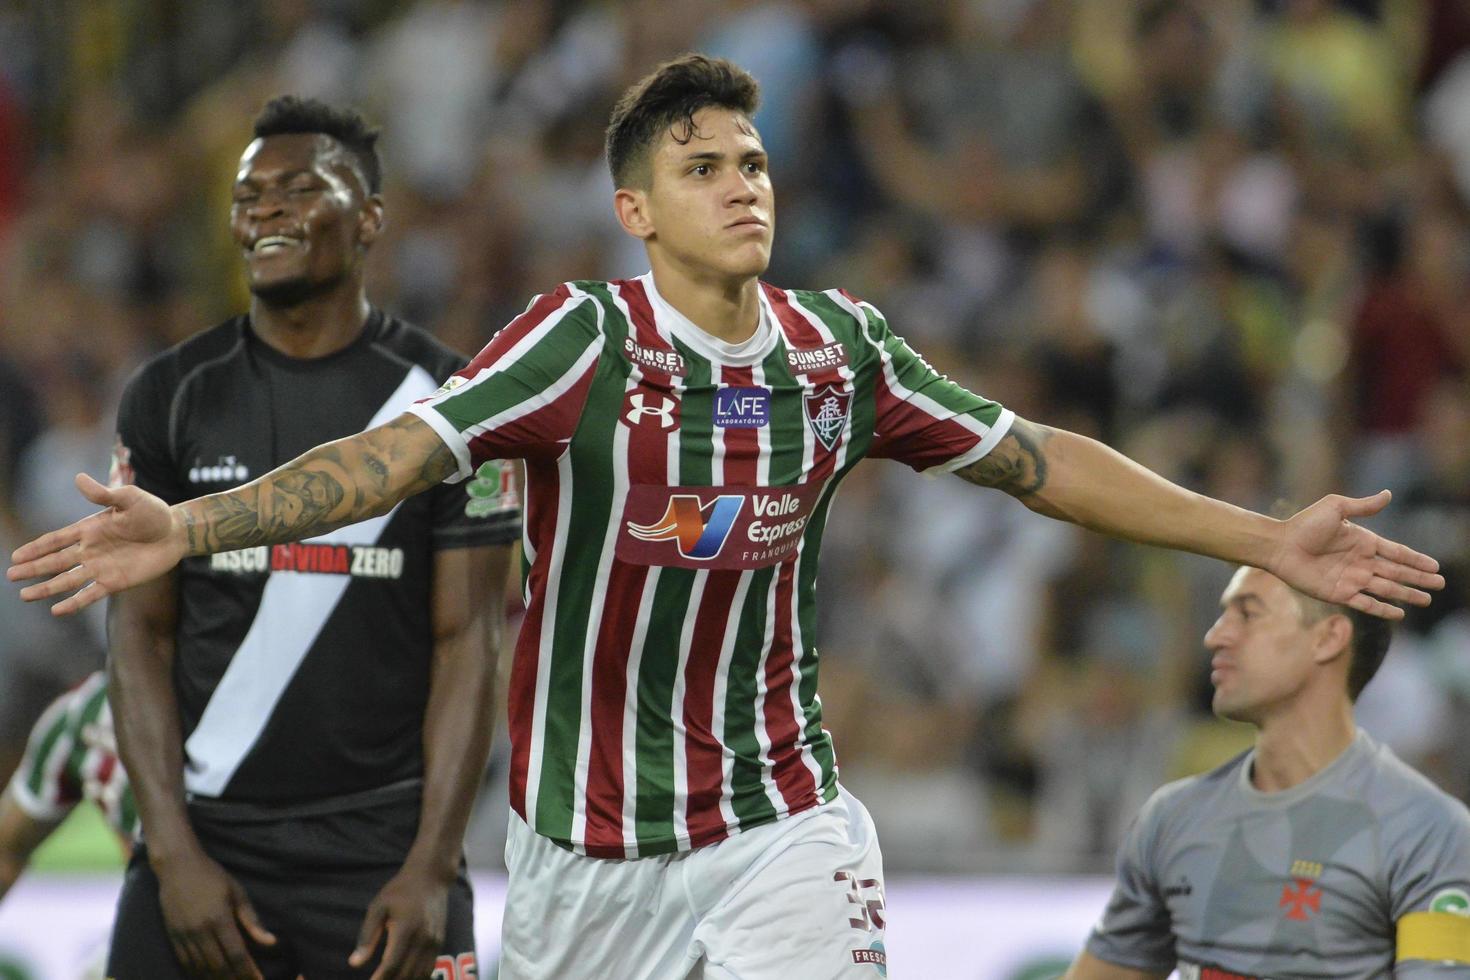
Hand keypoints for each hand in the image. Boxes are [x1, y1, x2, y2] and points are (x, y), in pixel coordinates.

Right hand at [6, 473, 185, 615]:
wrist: (176, 532)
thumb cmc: (153, 512)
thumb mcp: (128, 498)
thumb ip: (103, 493)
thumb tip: (78, 478)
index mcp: (89, 530)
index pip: (56, 540)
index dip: (36, 548)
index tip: (16, 556)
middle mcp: (91, 550)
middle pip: (56, 562)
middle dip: (33, 569)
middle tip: (11, 576)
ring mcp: (101, 567)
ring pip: (67, 580)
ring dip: (46, 588)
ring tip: (25, 596)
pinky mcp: (116, 581)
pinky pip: (91, 594)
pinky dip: (74, 602)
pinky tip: (57, 610)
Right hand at [155, 849, 275, 978]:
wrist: (177, 867)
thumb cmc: (213, 877)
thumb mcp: (237, 893)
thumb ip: (252, 920)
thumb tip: (270, 942)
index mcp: (219, 919)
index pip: (236, 953)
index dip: (248, 971)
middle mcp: (200, 931)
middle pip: (218, 966)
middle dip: (233, 978)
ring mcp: (183, 935)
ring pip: (200, 968)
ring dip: (215, 978)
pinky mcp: (172, 936)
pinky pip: (185, 962)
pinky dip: (198, 972)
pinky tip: (208, 975)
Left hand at [349, 865, 450, 979]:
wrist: (431, 877)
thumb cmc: (400, 890)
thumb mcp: (378, 907)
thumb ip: (367, 936)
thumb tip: (354, 963)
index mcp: (406, 929)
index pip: (391, 965)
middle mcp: (423, 939)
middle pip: (406, 974)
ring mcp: (434, 942)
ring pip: (419, 975)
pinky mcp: (439, 943)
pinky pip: (428, 969)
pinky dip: (416, 978)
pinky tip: (404, 978)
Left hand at [1271, 491, 1443, 618]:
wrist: (1279, 545)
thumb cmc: (1304, 524)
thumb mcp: (1335, 508)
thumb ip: (1363, 506)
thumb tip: (1389, 494)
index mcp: (1363, 541)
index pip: (1396, 553)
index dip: (1416, 560)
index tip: (1435, 566)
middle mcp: (1360, 562)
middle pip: (1396, 573)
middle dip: (1418, 579)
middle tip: (1439, 585)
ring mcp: (1351, 579)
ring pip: (1386, 589)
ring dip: (1406, 595)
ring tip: (1426, 600)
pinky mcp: (1338, 594)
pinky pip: (1365, 604)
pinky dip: (1382, 610)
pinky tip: (1399, 614)